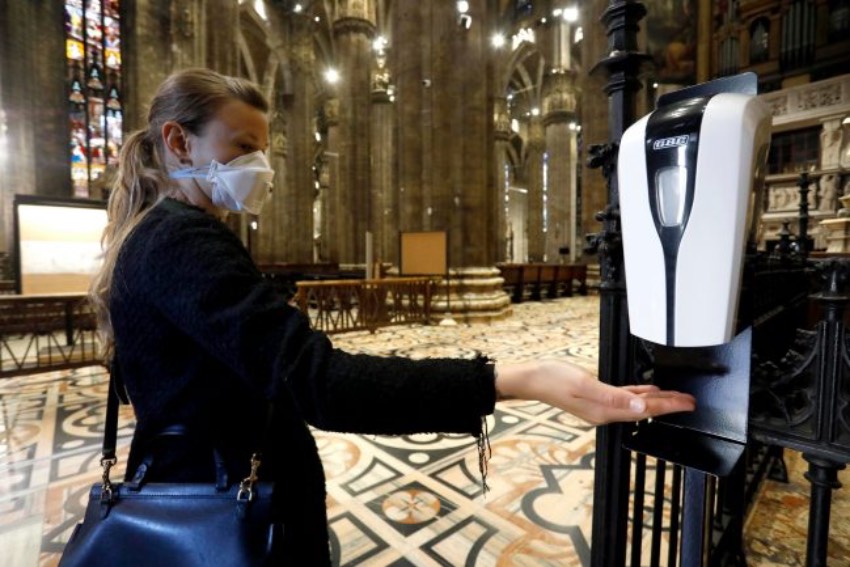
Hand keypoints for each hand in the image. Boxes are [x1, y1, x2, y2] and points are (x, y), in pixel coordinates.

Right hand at [494, 360, 695, 424]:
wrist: (531, 379)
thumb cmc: (553, 379)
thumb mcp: (583, 384)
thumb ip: (613, 396)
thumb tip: (640, 406)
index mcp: (604, 411)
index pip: (644, 410)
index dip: (668, 406)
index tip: (687, 403)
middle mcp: (605, 412)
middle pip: (644, 410)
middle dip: (668, 406)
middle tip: (690, 402)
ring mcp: (600, 406)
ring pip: (636, 405)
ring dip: (657, 402)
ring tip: (676, 398)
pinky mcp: (595, 397)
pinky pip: (624, 398)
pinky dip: (638, 395)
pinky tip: (646, 391)